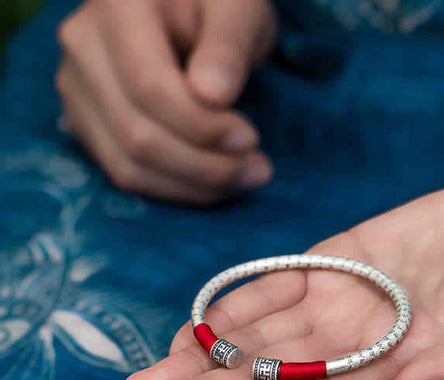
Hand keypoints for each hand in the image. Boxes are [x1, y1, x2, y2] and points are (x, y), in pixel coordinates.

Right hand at [56, 0, 275, 202]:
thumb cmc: (218, 3)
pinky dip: (174, 189)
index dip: (202, 127)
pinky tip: (214, 184)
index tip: (251, 139)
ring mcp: (77, 89)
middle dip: (205, 167)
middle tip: (258, 170)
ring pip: (128, 166)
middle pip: (137, 136)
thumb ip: (227, 45)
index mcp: (116, 6)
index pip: (150, 88)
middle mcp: (82, 47)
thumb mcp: (238, 9)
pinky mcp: (86, 122)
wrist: (186, 7)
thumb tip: (212, 96)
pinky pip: (125, 174)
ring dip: (193, 186)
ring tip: (245, 178)